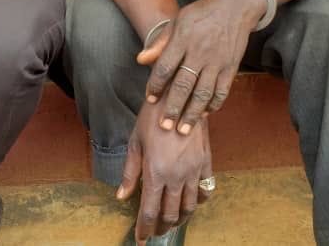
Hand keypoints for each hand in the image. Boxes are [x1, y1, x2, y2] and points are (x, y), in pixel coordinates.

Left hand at [117, 97, 212, 243]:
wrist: (179, 96)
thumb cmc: (152, 116)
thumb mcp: (135, 142)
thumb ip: (130, 172)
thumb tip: (121, 196)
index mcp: (156, 172)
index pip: (149, 212)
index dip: (144, 229)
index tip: (140, 238)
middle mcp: (176, 176)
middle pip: (170, 214)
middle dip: (161, 228)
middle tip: (154, 232)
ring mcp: (194, 170)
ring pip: (189, 207)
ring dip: (179, 219)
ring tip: (170, 222)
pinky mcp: (206, 163)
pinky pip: (205, 191)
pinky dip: (197, 202)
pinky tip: (189, 203)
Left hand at [137, 0, 264, 132]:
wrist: (235, 6)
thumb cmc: (201, 14)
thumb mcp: (178, 21)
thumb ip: (160, 42)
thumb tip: (140, 60)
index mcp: (183, 39)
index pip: (165, 67)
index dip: (156, 85)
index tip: (150, 99)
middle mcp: (200, 52)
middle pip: (184, 85)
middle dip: (173, 108)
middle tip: (164, 126)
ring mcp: (217, 61)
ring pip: (204, 93)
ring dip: (193, 114)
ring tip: (183, 130)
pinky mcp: (231, 67)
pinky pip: (222, 91)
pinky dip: (214, 105)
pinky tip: (205, 114)